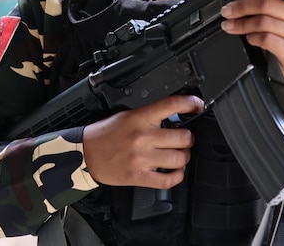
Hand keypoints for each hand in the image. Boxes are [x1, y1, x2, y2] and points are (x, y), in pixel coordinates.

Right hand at [82, 94, 203, 187]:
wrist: (86, 153)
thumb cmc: (106, 134)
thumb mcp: (127, 115)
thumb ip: (150, 115)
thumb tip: (174, 114)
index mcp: (140, 118)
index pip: (172, 105)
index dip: (191, 103)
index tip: (198, 105)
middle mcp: (142, 138)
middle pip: (183, 137)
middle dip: (188, 138)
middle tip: (184, 138)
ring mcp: (141, 158)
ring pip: (179, 159)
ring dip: (184, 157)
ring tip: (179, 154)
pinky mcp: (139, 177)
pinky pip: (168, 180)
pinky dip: (177, 176)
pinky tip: (175, 171)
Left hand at [220, 0, 283, 76]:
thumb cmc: (283, 34)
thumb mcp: (283, 14)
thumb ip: (272, 1)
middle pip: (269, 4)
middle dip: (243, 6)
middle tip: (229, 10)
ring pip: (264, 22)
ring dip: (242, 24)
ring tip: (231, 25)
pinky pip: (266, 39)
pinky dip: (253, 37)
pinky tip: (249, 37)